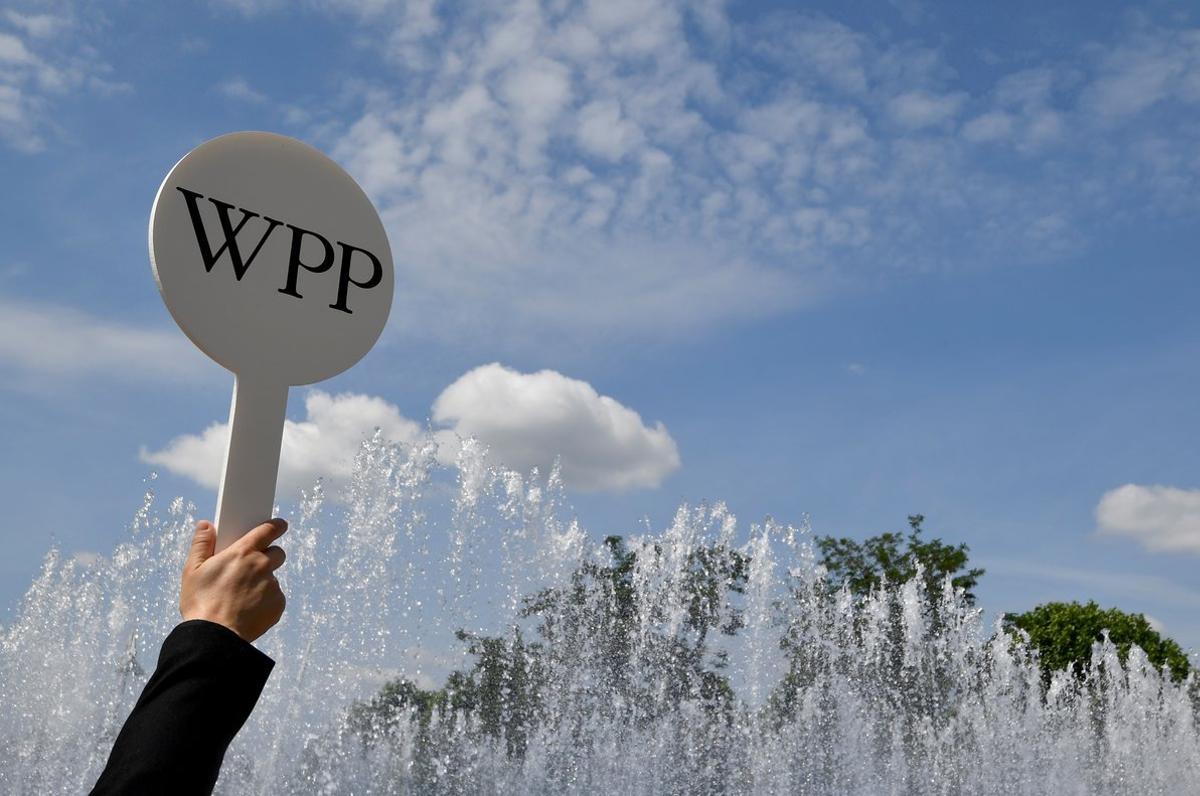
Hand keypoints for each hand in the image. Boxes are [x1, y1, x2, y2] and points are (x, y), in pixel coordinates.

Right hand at [180, 519, 287, 641]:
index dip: (275, 526)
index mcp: (243, 552)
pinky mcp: (278, 605)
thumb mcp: (192, 570)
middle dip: (267, 556)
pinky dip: (265, 600)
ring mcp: (272, 586)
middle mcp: (262, 566)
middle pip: (277, 553)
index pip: (268, 530)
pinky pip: (275, 597)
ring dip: (263, 581)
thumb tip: (206, 526)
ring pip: (273, 578)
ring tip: (241, 595)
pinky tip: (246, 608)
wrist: (214, 636)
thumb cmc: (201, 602)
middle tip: (250, 568)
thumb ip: (201, 544)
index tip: (278, 525)